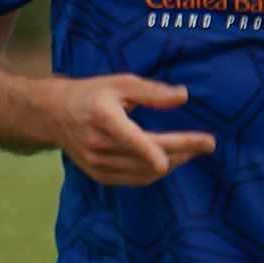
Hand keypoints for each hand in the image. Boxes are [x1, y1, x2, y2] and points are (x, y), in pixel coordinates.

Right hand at [51, 75, 215, 185]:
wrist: (55, 115)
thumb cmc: (93, 94)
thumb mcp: (121, 83)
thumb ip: (152, 91)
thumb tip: (183, 96)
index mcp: (102, 117)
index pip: (131, 138)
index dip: (153, 150)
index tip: (179, 154)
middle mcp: (97, 144)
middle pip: (146, 155)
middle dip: (182, 151)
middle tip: (208, 143)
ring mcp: (96, 163)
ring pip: (144, 171)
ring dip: (174, 162)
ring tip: (194, 150)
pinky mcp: (99, 175)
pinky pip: (135, 179)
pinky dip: (156, 172)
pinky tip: (173, 160)